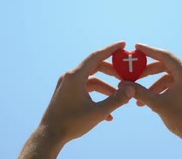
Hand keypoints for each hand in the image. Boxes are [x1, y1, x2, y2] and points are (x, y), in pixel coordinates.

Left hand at [19, 41, 134, 158]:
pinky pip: (85, 89)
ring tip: (121, 96)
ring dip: (106, 87)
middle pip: (95, 66)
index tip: (123, 44)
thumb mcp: (98, 112)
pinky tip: (109, 112)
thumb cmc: (71, 124)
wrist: (50, 136)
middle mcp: (70, 77)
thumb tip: (131, 90)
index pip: (96, 56)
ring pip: (91, 80)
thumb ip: (116, 100)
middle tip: (126, 73)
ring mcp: (67, 84)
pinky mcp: (67, 93)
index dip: (111, 49)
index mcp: (75, 76)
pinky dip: (97, 95)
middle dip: (112, 71)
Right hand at [128, 43, 181, 158]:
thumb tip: (123, 84)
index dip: (149, 51)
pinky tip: (153, 99)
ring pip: (170, 75)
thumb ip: (140, 92)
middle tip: (133, 74)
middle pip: (167, 65)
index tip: (136, 47)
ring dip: (155, 83)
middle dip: (149, 72)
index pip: (165, 56)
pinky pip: (176, 81)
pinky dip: (164, 87)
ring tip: (141, 97)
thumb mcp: (158, 104)